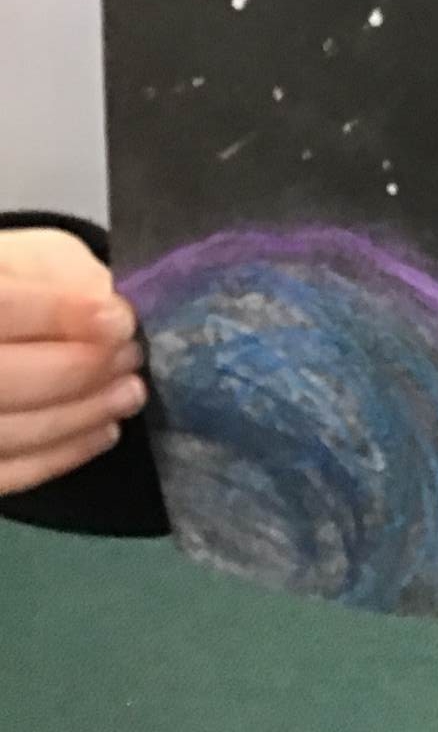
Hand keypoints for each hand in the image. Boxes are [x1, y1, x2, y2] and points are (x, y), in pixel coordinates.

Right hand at [0, 229, 146, 495]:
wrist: (2, 326)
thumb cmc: (22, 283)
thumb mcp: (38, 258)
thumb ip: (68, 278)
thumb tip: (114, 316)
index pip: (0, 306)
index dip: (56, 314)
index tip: (118, 320)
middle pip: (2, 379)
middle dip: (78, 371)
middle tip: (131, 357)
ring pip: (7, 432)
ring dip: (79, 415)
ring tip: (130, 393)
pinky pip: (8, 472)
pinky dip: (61, 454)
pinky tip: (105, 430)